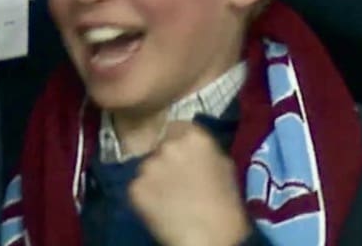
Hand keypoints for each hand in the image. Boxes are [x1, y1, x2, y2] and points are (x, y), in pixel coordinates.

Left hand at [129, 121, 252, 245]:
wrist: (210, 237)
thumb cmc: (226, 203)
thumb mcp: (225, 165)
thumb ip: (205, 150)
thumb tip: (193, 148)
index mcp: (194, 135)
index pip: (176, 127)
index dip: (179, 142)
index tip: (183, 157)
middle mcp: (168, 145)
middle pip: (159, 147)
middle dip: (165, 160)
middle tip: (176, 180)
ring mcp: (148, 166)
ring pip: (147, 168)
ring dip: (154, 179)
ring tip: (168, 197)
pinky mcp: (135, 188)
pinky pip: (137, 188)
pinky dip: (145, 197)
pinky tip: (159, 208)